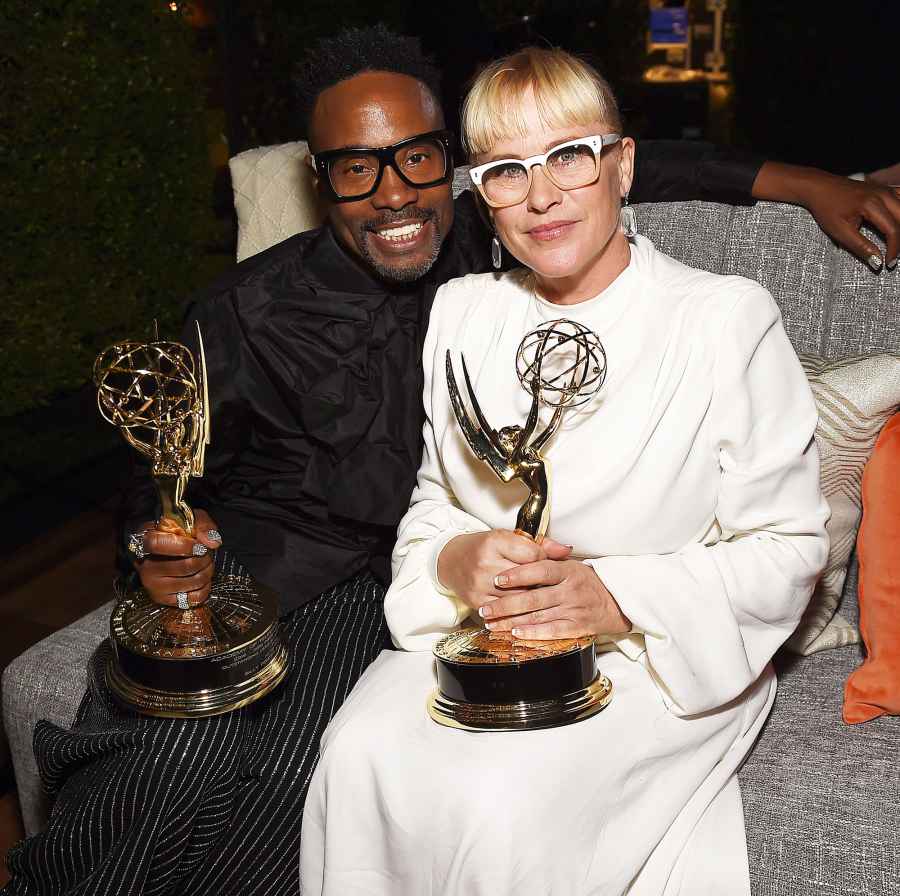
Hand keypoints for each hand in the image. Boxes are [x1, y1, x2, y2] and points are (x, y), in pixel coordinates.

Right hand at [130, 509, 221, 607]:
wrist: (167, 552)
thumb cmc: (179, 534)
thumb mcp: (190, 520)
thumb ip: (203, 525)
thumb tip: (212, 543)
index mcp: (145, 542)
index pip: (157, 544)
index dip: (184, 545)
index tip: (199, 546)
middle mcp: (144, 566)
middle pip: (183, 566)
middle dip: (203, 559)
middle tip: (206, 553)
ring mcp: (153, 586)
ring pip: (192, 582)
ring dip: (207, 571)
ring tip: (204, 563)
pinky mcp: (163, 600)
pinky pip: (194, 598)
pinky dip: (205, 587)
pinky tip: (201, 577)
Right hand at [436, 530, 571, 614]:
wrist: (450, 560)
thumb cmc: (482, 548)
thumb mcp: (508, 538)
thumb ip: (539, 544)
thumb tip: (566, 551)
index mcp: (495, 541)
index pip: (533, 555)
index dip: (545, 561)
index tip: (547, 564)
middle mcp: (485, 563)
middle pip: (527, 579)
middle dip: (542, 584)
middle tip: (551, 586)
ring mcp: (480, 584)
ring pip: (519, 598)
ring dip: (533, 601)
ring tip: (541, 599)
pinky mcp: (476, 601)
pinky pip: (504, 613)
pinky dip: (518, 614)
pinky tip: (527, 612)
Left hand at [480, 558, 630, 639]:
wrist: (617, 601)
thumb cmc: (587, 581)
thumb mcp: (571, 564)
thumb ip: (548, 557)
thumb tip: (526, 548)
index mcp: (567, 570)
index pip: (539, 570)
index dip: (517, 575)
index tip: (498, 579)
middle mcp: (570, 590)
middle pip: (533, 597)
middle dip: (506, 604)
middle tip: (486, 608)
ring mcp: (574, 609)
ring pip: (538, 616)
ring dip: (512, 621)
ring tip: (492, 623)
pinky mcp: (577, 627)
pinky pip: (552, 631)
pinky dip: (533, 633)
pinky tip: (516, 633)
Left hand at [752, 162, 899, 270]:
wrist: (820, 187)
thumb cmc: (827, 209)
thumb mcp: (839, 231)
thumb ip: (860, 247)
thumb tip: (877, 262)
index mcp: (872, 204)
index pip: (893, 229)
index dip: (894, 249)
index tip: (888, 264)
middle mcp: (883, 194)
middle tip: (894, 256)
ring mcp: (886, 189)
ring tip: (896, 243)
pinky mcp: (885, 189)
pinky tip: (899, 223)